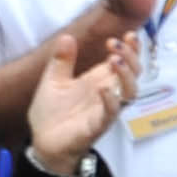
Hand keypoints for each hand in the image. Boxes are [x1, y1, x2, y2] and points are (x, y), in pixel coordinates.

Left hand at [25, 32, 137, 171]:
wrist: (42, 141)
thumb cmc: (52, 112)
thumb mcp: (53, 80)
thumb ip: (62, 60)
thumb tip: (67, 37)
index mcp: (100, 80)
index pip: (125, 62)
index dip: (132, 49)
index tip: (128, 34)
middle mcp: (109, 92)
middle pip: (133, 73)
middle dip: (130, 56)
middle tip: (115, 43)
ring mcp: (106, 109)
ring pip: (130, 92)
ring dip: (126, 75)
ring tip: (114, 60)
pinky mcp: (98, 125)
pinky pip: (112, 113)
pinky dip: (111, 100)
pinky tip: (102, 89)